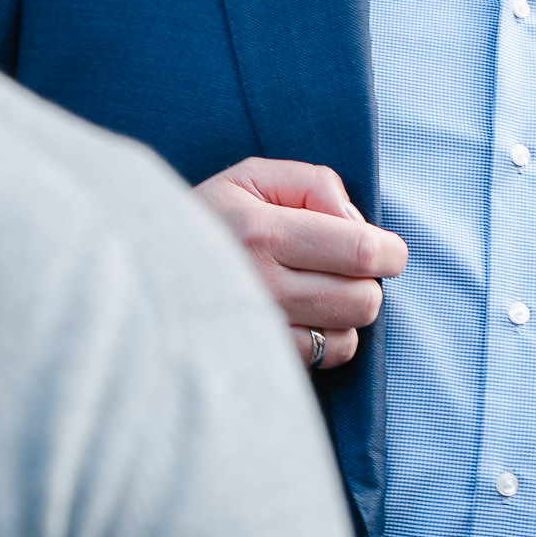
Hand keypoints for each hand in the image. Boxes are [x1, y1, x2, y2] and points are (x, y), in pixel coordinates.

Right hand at [195, 156, 406, 369]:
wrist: (146, 266)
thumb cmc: (213, 215)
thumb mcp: (255, 176)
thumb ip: (315, 185)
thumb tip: (358, 224)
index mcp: (262, 232)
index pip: (359, 251)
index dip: (390, 252)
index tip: (386, 249)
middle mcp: (261, 286)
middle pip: (362, 299)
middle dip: (370, 281)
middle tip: (348, 266)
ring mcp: (258, 330)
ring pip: (348, 334)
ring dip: (350, 311)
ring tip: (322, 288)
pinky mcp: (259, 360)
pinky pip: (325, 357)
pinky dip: (330, 338)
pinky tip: (309, 315)